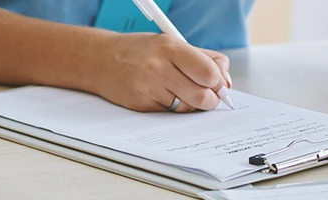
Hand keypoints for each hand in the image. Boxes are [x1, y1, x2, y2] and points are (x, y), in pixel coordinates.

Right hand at [89, 33, 230, 111]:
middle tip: (208, 95)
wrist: (101, 60)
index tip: (217, 83)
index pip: (210, 73)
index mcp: (171, 47)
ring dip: (191, 104)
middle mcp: (159, 67)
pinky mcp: (142, 105)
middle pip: (202, 96)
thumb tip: (226, 84)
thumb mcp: (173, 43)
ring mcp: (148, 88)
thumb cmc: (143, 51)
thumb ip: (205, 60)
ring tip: (181, 91)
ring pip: (188, 108)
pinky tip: (163, 94)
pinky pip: (171, 113)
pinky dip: (173, 108)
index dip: (219, 82)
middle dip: (210, 99)